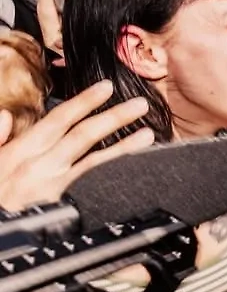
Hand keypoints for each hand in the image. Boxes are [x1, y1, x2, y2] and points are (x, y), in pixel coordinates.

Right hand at [0, 81, 154, 210]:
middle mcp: (40, 164)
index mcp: (21, 150)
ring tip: (148, 133)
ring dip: (124, 145)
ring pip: (94, 158)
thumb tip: (4, 116)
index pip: (58, 119)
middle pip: (82, 134)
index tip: (106, 87)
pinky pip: (92, 183)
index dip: (84, 101)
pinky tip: (132, 165)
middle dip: (113, 117)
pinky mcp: (63, 203)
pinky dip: (113, 171)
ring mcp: (54, 184)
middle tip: (139, 104)